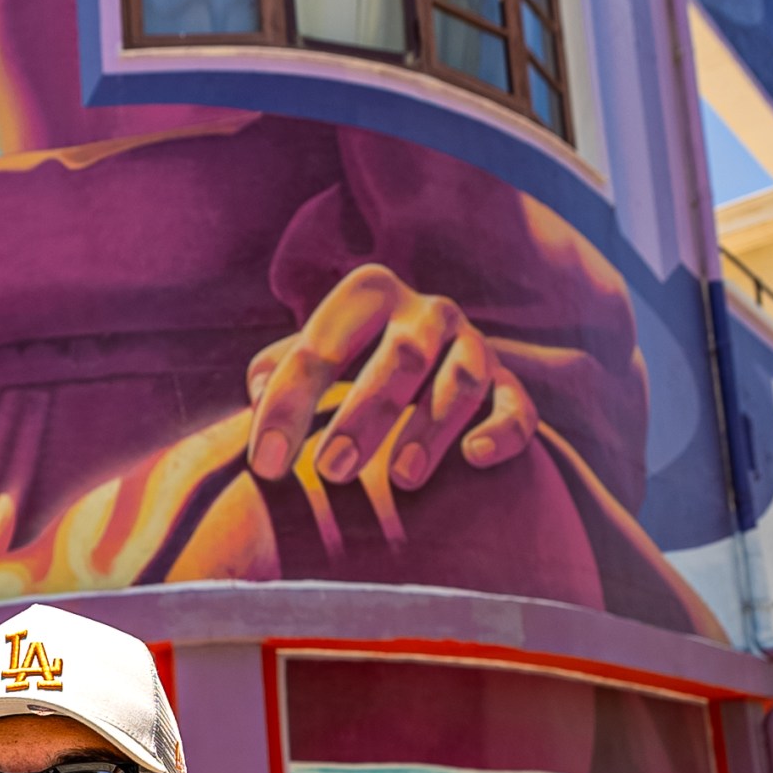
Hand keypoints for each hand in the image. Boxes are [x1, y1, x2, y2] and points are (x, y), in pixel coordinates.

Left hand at [246, 263, 537, 490]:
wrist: (426, 359)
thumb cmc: (349, 362)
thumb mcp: (310, 354)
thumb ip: (275, 370)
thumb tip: (256, 395)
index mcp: (370, 295)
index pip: (321, 347)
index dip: (288, 405)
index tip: (265, 465)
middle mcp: (428, 312)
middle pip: (401, 358)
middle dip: (364, 415)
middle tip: (332, 472)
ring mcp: (474, 346)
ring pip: (460, 380)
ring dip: (431, 427)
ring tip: (400, 478)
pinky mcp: (509, 385)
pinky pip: (516, 405)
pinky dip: (501, 430)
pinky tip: (475, 456)